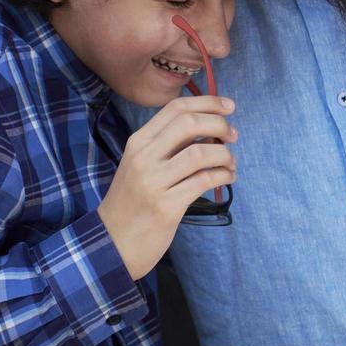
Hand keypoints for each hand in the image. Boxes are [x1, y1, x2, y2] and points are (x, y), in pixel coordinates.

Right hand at [96, 95, 237, 280]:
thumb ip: (167, 145)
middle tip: (233, 135)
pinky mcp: (167, 206)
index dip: (208, 102)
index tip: (229, 106)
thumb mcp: (140, 165)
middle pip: (189, 123)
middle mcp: (144, 157)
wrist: (112, 243)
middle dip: (219, 124)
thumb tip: (209, 126)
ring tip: (230, 162)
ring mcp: (154, 182)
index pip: (176, 108)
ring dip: (224, 154)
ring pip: (200, 153)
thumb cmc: (132, 200)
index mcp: (138, 142)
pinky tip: (227, 177)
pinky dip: (222, 175)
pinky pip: (203, 181)